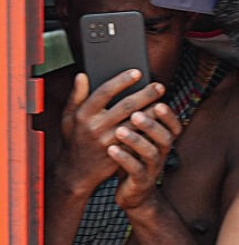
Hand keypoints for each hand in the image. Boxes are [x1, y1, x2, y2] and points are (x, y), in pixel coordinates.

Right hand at [56, 71, 165, 194]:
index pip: (105, 92)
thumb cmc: (74, 139)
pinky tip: (160, 122)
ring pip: (136, 123)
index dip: (122, 81)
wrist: (76, 172)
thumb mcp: (68, 118)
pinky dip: (149, 130)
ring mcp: (109, 141)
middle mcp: (96, 126)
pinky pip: (138, 138)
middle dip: (145, 94)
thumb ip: (76, 96)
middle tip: (159, 86)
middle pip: (125, 106)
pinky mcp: (120, 152)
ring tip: (164, 103)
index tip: (137, 72)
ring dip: (152, 112)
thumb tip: (82, 75)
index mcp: (83, 114)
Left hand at [109, 103, 183, 211]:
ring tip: (120, 130)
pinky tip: (112, 149)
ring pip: (151, 154)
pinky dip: (125, 159)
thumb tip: (125, 91)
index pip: (175, 126)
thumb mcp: (137, 139)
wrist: (132, 193)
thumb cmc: (132, 159)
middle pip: (165, 138)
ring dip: (137, 141)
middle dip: (152, 125)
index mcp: (163, 141)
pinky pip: (135, 170)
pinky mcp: (140, 182)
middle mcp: (162, 154)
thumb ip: (135, 119)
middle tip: (136, 113)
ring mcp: (152, 169)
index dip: (169, 116)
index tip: (158, 103)